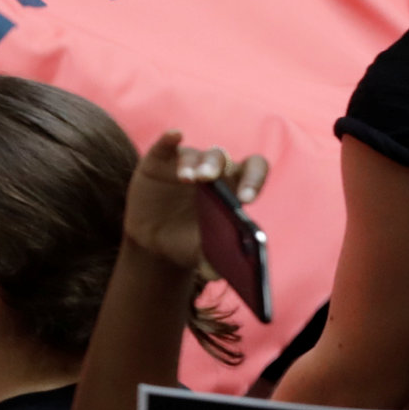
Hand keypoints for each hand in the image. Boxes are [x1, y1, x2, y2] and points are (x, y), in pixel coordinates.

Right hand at [121, 130, 266, 277]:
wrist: (154, 243)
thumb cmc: (187, 244)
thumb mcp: (200, 254)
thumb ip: (211, 261)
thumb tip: (217, 273)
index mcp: (232, 188)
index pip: (253, 171)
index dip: (254, 180)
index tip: (247, 199)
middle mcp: (212, 171)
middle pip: (222, 158)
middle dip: (216, 167)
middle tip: (209, 180)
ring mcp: (184, 164)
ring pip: (195, 154)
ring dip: (193, 164)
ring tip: (186, 180)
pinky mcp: (158, 161)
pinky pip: (166, 145)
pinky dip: (169, 139)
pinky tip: (174, 136)